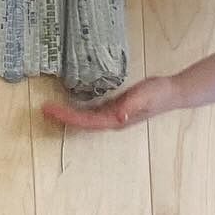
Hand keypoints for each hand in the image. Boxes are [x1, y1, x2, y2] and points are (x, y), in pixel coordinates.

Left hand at [42, 73, 181, 130]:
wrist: (172, 92)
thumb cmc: (159, 93)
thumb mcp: (145, 96)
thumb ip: (132, 106)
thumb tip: (118, 116)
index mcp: (115, 119)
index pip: (86, 121)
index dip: (67, 116)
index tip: (50, 109)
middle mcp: (110, 120)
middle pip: (81, 123)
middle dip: (62, 117)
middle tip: (43, 109)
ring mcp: (111, 115)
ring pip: (84, 118)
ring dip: (67, 115)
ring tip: (49, 108)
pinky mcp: (113, 107)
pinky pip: (90, 111)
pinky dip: (77, 108)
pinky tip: (67, 103)